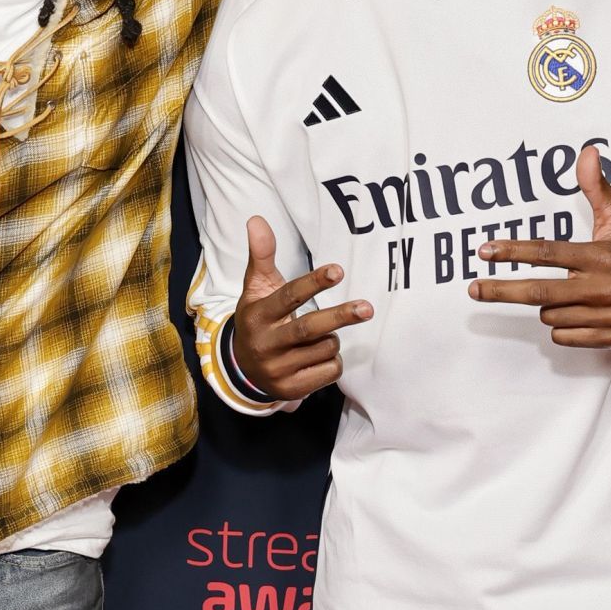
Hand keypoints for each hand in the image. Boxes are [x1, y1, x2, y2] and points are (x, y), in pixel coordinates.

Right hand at [230, 216, 371, 399]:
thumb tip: (257, 219)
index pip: (289, 297)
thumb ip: (261, 255)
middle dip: (340, 316)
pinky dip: (332, 360)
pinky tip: (318, 356)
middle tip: (367, 308)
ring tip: (320, 335)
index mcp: (258, 316)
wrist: (243, 368)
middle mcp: (266, 344)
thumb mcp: (256, 288)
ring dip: (332, 339)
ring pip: (325, 349)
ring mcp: (278, 370)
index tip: (338, 270)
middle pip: (310, 328)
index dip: (314, 283)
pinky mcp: (292, 390)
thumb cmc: (259, 319)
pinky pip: (329, 371)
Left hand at [469, 145, 610, 346]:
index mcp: (601, 256)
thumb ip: (597, 187)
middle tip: (474, 288)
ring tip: (568, 291)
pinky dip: (561, 325)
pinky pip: (563, 335)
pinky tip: (576, 311)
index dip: (513, 252)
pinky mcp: (609, 337)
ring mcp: (606, 316)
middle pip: (538, 291)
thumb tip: (587, 151)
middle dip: (502, 290)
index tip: (485, 252)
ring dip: (548, 303)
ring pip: (550, 314)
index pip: (547, 253)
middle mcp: (602, 287)